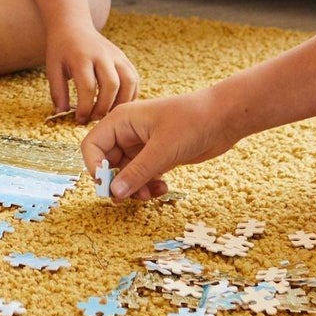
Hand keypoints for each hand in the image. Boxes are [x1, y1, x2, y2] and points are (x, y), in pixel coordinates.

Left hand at [47, 24, 138, 121]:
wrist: (73, 25)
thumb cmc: (61, 49)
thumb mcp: (52, 68)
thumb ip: (57, 91)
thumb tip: (62, 114)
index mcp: (82, 57)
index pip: (87, 86)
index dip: (84, 107)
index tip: (79, 120)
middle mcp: (102, 54)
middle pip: (111, 84)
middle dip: (104, 107)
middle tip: (94, 119)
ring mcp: (116, 55)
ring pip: (128, 81)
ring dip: (121, 102)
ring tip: (109, 114)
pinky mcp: (123, 57)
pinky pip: (134, 78)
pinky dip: (130, 95)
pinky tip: (118, 104)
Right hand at [81, 88, 236, 199]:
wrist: (223, 118)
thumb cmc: (191, 122)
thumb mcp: (162, 150)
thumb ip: (136, 172)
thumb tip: (114, 193)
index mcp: (121, 120)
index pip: (92, 146)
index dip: (95, 168)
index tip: (109, 187)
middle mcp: (127, 132)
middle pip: (107, 163)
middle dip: (118, 183)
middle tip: (132, 198)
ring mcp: (142, 145)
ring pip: (125, 173)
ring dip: (134, 188)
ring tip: (151, 195)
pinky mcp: (156, 155)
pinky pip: (142, 175)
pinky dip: (148, 185)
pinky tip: (163, 188)